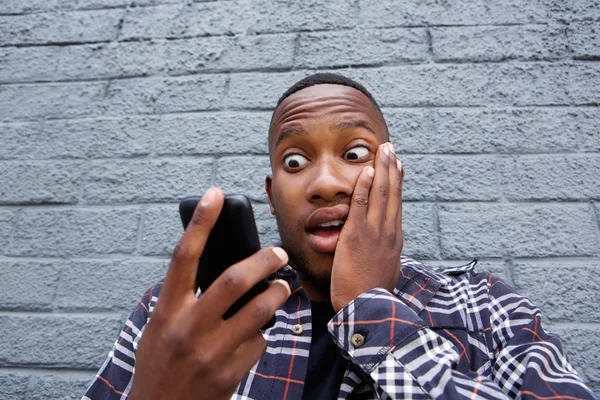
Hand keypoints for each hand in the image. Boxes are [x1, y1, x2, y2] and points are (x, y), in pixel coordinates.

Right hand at [129, 187, 290, 399]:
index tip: (215, 194)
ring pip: (259, 310)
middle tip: (278, 252)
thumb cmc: (159, 363)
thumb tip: (216, 268)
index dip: (201, 221)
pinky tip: (257, 335)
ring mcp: (210, 353)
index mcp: (167, 310)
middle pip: (234, 280)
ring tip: (282, 287)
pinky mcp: (229, 374)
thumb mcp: (159, 327)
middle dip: (263, 261)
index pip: (183, 256)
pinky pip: (259, 343)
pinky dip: (263, 334)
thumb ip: (183, 300)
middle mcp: (187, 328)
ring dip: (277, 294)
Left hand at [330, 142, 403, 311]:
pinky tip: (367, 171)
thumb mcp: (384, 270)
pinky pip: (361, 206)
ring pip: (381, 194)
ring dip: (382, 169)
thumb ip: (383, 255)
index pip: (396, 204)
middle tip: (390, 148)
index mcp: (394, 239)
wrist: (367, 308)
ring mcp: (374, 233)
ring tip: (383, 150)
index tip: (398, 166)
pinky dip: (365, 187)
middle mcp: (388, 232)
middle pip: (392, 193)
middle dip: (391, 168)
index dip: (397, 182)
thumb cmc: (372, 294)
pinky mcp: (356, 236)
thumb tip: (383, 251)